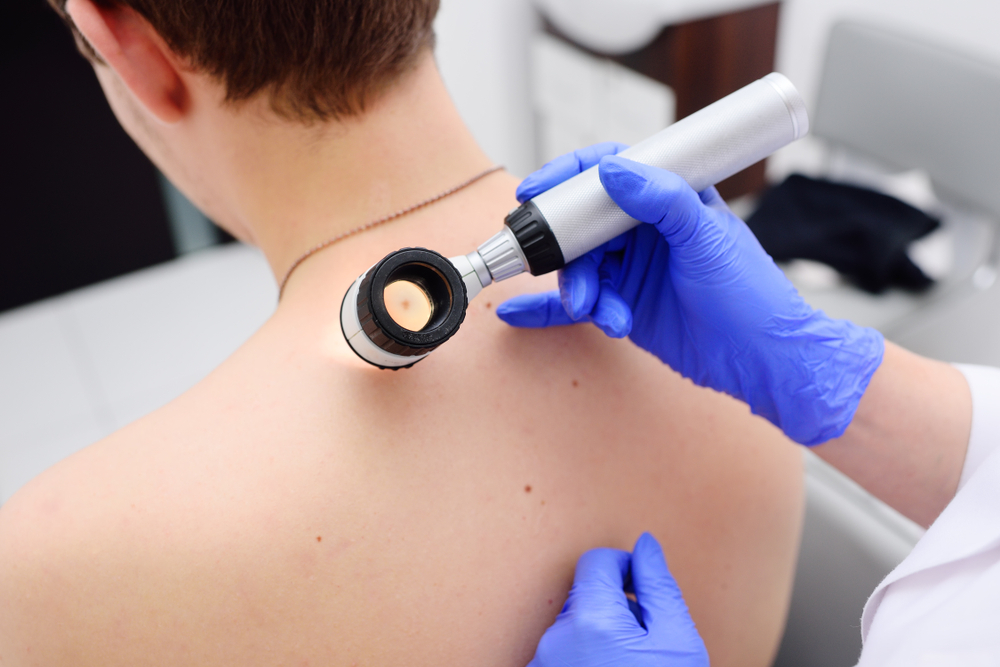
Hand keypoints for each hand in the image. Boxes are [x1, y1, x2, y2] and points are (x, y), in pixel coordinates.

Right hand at [497, 144, 883, 444]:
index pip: (608, 172)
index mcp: (668, 199)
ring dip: (579, 290)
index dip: (568, 176)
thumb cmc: (750, 294)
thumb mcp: (706, 238)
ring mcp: (631, 269)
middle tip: (552, 264)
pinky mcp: (623, 305)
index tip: (536, 190)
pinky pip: (579, 303)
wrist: (762, 361)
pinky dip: (547, 309)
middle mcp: (644, 231)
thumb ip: (663, 200)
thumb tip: (612, 170)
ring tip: (598, 311)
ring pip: (581, 268)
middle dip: (565, 247)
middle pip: (582, 225)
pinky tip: (516, 314)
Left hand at [528, 533, 707, 666]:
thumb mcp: (678, 644)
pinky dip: (585, 658)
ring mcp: (544, 665)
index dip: (626, 569)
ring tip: (629, 666)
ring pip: (573, 627)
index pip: (597, 562)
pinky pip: (562, 655)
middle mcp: (556, 640)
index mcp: (592, 621)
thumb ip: (660, 588)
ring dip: (600, 634)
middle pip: (585, 595)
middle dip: (616, 606)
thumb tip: (646, 545)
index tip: (645, 591)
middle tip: (647, 641)